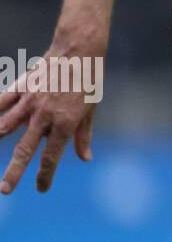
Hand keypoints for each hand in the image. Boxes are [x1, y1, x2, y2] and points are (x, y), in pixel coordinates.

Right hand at [0, 50, 97, 193]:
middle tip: (5, 190)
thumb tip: (85, 159)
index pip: (52, 156)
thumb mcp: (91, 110)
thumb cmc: (88, 81)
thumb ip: (83, 136)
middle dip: (13, 172)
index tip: (41, 188)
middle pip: (24, 150)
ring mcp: (30, 102)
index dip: (45, 176)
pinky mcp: (21, 88)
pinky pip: (1, 103)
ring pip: (4, 128)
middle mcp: (45, 116)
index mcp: (65, 123)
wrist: (79, 51)